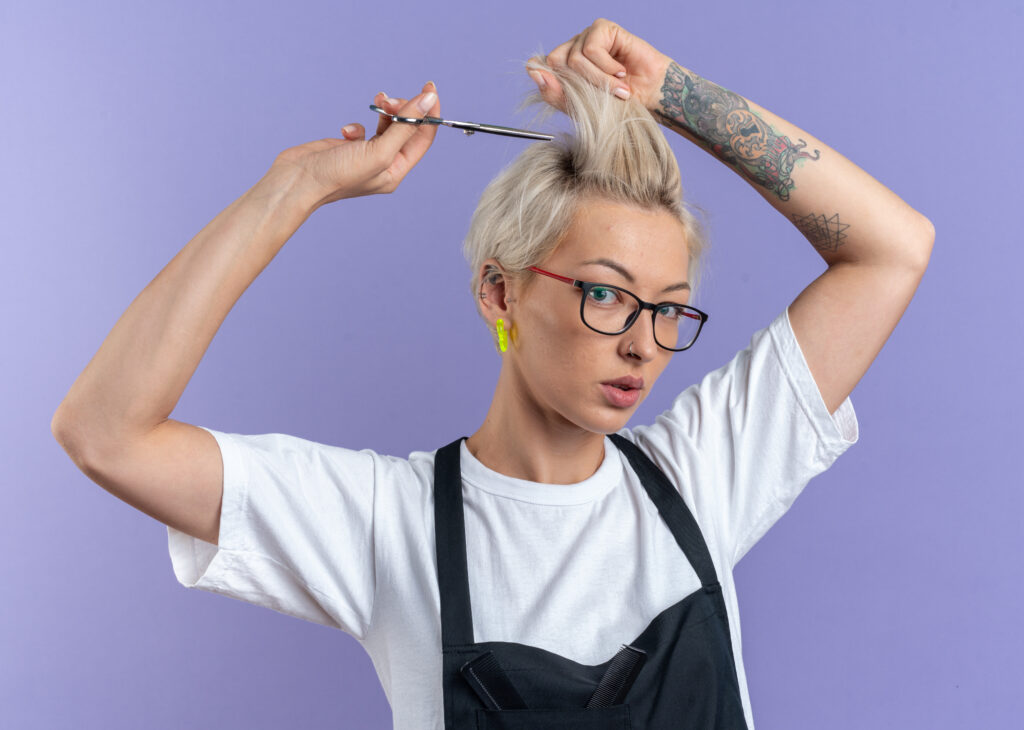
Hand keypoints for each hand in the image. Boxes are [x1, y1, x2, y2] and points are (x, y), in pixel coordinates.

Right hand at [271, 82, 439, 208]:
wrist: (297, 181)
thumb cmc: (337, 174)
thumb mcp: (378, 151)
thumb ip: (405, 126)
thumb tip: (428, 101)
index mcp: (396, 171)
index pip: (423, 138)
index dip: (429, 112)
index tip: (429, 87)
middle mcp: (385, 164)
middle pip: (406, 129)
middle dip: (401, 108)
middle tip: (386, 99)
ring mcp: (366, 156)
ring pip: (387, 125)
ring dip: (384, 110)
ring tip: (377, 102)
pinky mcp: (349, 147)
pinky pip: (363, 129)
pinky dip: (358, 125)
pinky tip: (346, 132)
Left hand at [527, 19, 670, 113]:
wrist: (652, 98)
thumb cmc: (618, 104)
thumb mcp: (579, 107)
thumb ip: (553, 92)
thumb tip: (532, 71)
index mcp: (563, 66)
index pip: (539, 66)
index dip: (550, 81)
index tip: (572, 97)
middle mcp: (572, 48)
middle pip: (555, 61)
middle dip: (580, 85)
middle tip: (602, 96)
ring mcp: (587, 36)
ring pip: (575, 59)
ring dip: (599, 81)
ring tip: (619, 90)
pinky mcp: (603, 29)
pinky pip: (591, 49)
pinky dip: (607, 69)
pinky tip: (622, 73)